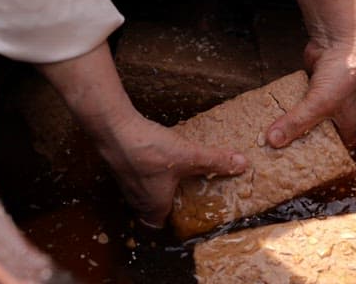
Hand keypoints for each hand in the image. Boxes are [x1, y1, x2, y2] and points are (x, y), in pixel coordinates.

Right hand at [97, 115, 247, 227]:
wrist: (114, 129)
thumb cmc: (148, 151)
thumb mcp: (188, 156)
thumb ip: (215, 161)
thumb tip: (242, 164)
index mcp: (153, 204)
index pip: (157, 226)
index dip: (169, 224)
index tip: (183, 216)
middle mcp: (137, 198)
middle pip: (149, 209)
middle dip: (165, 204)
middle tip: (182, 195)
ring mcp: (125, 182)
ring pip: (141, 192)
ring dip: (154, 186)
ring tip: (172, 176)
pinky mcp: (120, 165)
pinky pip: (135, 174)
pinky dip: (146, 170)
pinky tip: (156, 156)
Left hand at [265, 0, 355, 146]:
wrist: (337, 39)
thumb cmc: (341, 75)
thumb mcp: (319, 104)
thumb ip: (296, 123)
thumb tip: (272, 142)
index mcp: (345, 123)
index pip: (338, 149)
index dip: (326, 160)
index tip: (306, 171)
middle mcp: (334, 113)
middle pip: (315, 135)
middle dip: (300, 145)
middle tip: (278, 159)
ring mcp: (319, 99)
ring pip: (302, 118)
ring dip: (288, 126)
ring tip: (267, 142)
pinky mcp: (306, 87)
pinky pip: (292, 102)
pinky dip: (282, 108)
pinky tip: (266, 117)